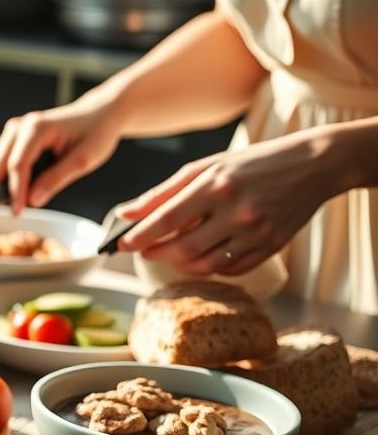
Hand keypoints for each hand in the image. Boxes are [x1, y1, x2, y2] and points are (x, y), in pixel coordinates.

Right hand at [0, 95, 124, 212]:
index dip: (15, 190)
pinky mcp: (17, 135)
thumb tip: (32, 200)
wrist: (98, 114)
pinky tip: (0, 189)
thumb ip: (56, 179)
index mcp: (38, 128)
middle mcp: (23, 125)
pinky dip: (0, 174)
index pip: (18, 164)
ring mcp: (17, 128)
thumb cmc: (94, 132)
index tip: (16, 211)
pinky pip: (3, 157)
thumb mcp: (83, 160)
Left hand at [116, 133, 334, 275]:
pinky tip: (202, 255)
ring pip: (205, 265)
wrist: (313, 165)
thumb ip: (164, 192)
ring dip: (179, 264)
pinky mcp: (272, 247)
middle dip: (156, 253)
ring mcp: (256, 232)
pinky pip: (230, 270)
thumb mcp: (206, 167)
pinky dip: (209, 267)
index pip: (167, 219)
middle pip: (183, 248)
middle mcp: (236, 211)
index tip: (121, 244)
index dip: (140, 235)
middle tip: (143, 250)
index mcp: (216, 185)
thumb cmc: (252, 164)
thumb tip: (126, 212)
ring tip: (170, 252)